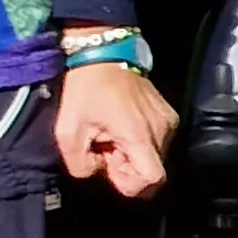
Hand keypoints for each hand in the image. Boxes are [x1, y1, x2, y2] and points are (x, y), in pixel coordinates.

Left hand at [58, 57, 175, 198]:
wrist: (103, 55)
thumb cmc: (84, 90)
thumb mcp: (67, 131)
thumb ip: (80, 163)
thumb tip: (96, 173)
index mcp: (140, 135)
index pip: (153, 178)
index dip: (130, 182)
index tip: (109, 165)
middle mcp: (162, 130)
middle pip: (152, 169)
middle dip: (126, 168)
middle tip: (104, 147)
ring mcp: (169, 122)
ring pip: (154, 156)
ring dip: (131, 154)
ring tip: (110, 134)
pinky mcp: (169, 115)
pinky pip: (157, 141)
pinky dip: (139, 142)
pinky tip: (120, 127)